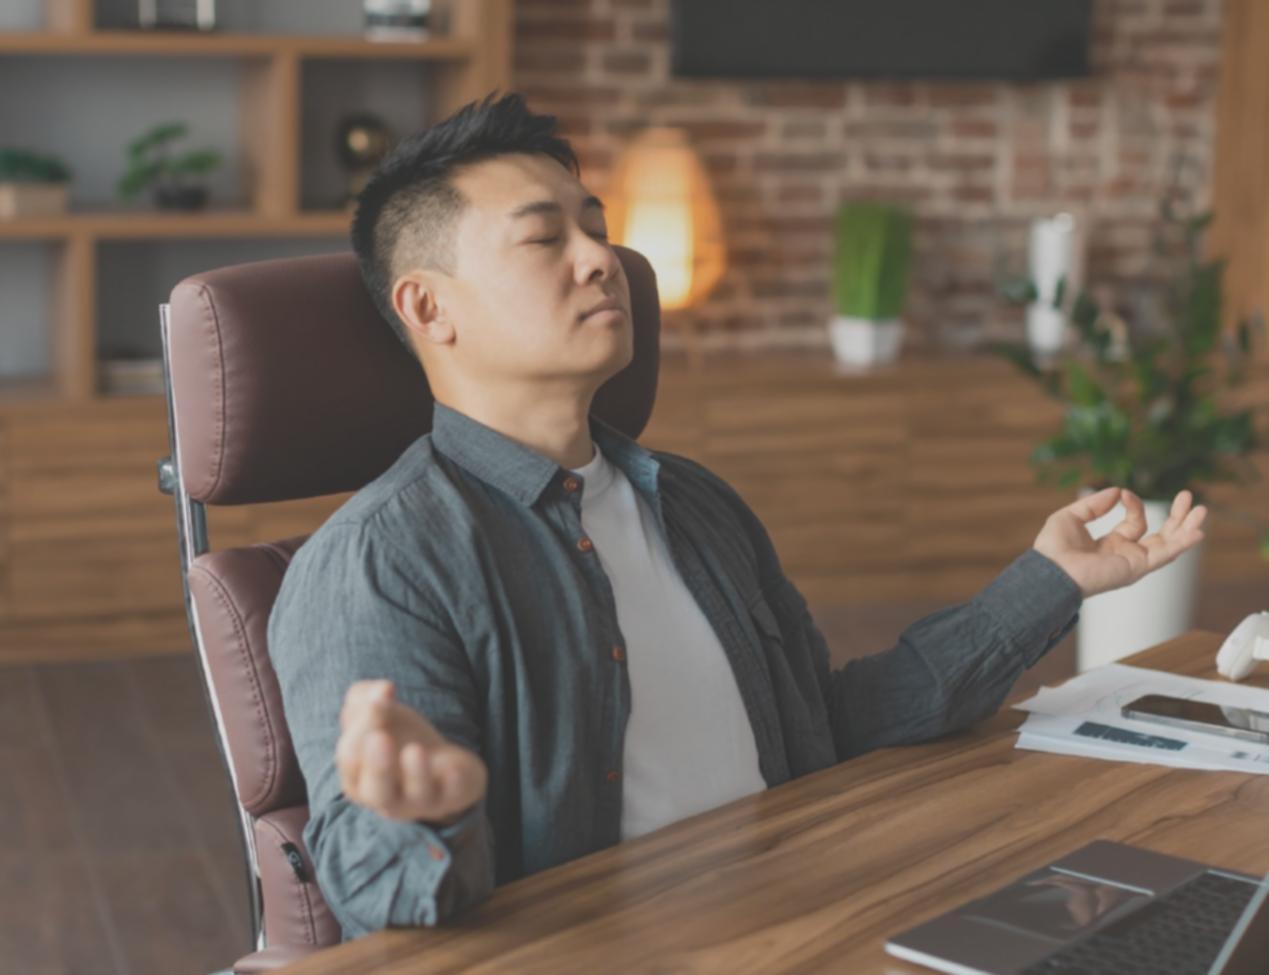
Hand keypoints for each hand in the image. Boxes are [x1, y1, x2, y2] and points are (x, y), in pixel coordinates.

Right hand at [336, 680, 486, 824]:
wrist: (444, 763)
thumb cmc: (401, 739)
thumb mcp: (378, 713)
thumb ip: (365, 696)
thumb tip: (383, 689)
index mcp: (360, 779)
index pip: (351, 760)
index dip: (359, 730)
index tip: (379, 700)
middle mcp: (388, 797)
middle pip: (377, 792)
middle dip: (377, 767)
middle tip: (379, 738)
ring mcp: (423, 800)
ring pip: (416, 795)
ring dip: (416, 773)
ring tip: (415, 750)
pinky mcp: (455, 794)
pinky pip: (455, 794)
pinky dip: (454, 783)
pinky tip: (453, 768)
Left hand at [1032, 486, 1206, 597]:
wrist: (1050, 571)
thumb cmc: (1053, 549)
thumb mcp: (1071, 517)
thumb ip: (1094, 504)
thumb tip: (1117, 491)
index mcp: (1111, 544)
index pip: (1135, 523)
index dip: (1135, 505)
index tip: (1124, 494)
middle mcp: (1126, 555)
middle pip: (1161, 536)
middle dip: (1177, 518)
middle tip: (1189, 497)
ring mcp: (1133, 563)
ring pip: (1169, 546)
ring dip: (1187, 528)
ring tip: (1202, 511)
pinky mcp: (1136, 568)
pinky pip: (1165, 556)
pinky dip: (1182, 544)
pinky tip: (1197, 532)